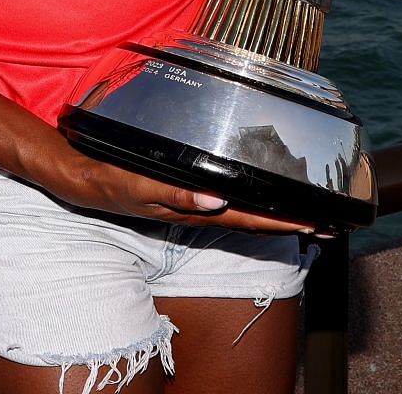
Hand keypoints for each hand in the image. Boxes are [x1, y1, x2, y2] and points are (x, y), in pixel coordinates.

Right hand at [39, 148, 318, 235]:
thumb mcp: (134, 187)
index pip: (245, 219)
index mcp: (189, 209)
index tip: (315, 224)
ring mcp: (189, 201)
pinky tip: (255, 193)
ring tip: (303, 212)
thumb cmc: (103, 179)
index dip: (280, 223)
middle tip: (327, 224)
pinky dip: (247, 199)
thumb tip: (216, 201)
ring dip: (272, 213)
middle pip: (251, 219)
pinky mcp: (181, 190)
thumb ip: (172, 195)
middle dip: (288, 222)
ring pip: (241, 211)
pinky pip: (224, 198)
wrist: (74, 175)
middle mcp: (195, 208)